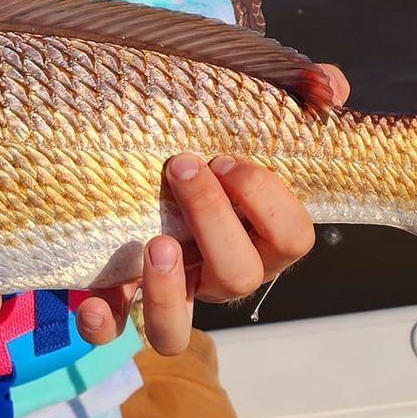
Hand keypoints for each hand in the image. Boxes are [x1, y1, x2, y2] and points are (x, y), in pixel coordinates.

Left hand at [77, 62, 347, 354]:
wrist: (141, 157)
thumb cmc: (213, 142)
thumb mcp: (257, 109)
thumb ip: (306, 91)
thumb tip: (326, 85)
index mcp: (260, 236)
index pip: (291, 239)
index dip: (267, 202)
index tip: (227, 157)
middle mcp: (220, 273)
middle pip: (239, 276)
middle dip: (214, 219)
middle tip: (182, 167)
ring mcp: (171, 293)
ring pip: (177, 330)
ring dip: (168, 294)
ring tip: (154, 244)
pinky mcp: (119, 300)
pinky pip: (113, 333)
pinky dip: (102, 324)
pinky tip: (90, 300)